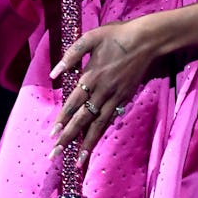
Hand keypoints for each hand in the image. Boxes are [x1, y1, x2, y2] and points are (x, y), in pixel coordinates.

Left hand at [47, 18, 156, 166]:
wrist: (146, 40)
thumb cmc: (116, 35)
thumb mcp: (90, 38)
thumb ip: (71, 55)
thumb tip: (54, 74)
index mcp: (91, 76)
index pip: (73, 103)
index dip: (62, 120)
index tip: (52, 134)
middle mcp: (102, 90)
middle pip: (83, 119)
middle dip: (68, 138)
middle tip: (56, 154)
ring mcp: (115, 96)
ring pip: (99, 124)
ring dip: (87, 143)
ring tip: (78, 161)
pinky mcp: (125, 97)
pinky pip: (111, 118)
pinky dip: (102, 131)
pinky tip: (95, 142)